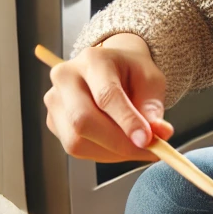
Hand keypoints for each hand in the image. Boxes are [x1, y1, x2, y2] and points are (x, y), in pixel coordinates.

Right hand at [43, 33, 173, 162]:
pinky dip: (103, 153)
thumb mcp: (151, 81)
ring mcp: (55, 100)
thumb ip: (153, 106)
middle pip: (83, 120)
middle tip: (148, 150)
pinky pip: (76, 148)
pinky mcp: (53, 121)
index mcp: (93, 60)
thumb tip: (159, 134)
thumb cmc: (132, 72)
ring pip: (77, 140)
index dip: (127, 121)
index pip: (106, 95)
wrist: (112, 67)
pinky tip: (120, 144)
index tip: (147, 140)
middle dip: (118, 143)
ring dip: (113, 152)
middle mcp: (66, 78)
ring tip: (137, 146)